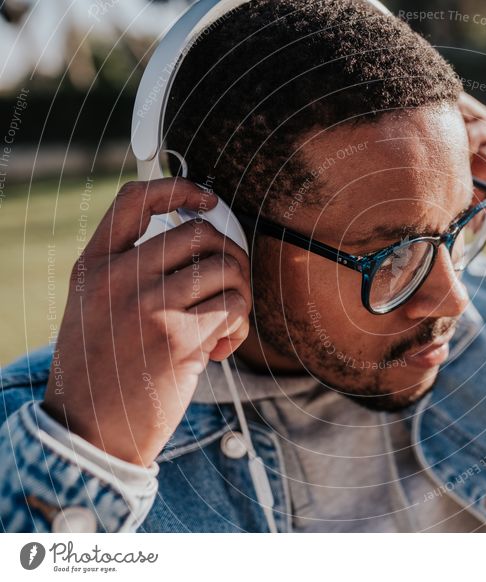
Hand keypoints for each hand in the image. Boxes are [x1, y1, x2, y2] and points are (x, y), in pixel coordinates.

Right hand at [42, 178, 251, 466]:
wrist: (89, 432)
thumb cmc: (102, 369)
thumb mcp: (94, 307)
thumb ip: (130, 270)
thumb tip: (200, 238)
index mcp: (93, 266)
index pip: (134, 200)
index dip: (179, 188)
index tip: (207, 199)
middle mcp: (118, 279)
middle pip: (200, 232)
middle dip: (230, 255)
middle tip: (228, 285)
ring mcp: (148, 307)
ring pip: (227, 268)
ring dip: (239, 294)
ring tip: (223, 322)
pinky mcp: (179, 340)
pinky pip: (234, 307)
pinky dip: (240, 325)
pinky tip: (221, 346)